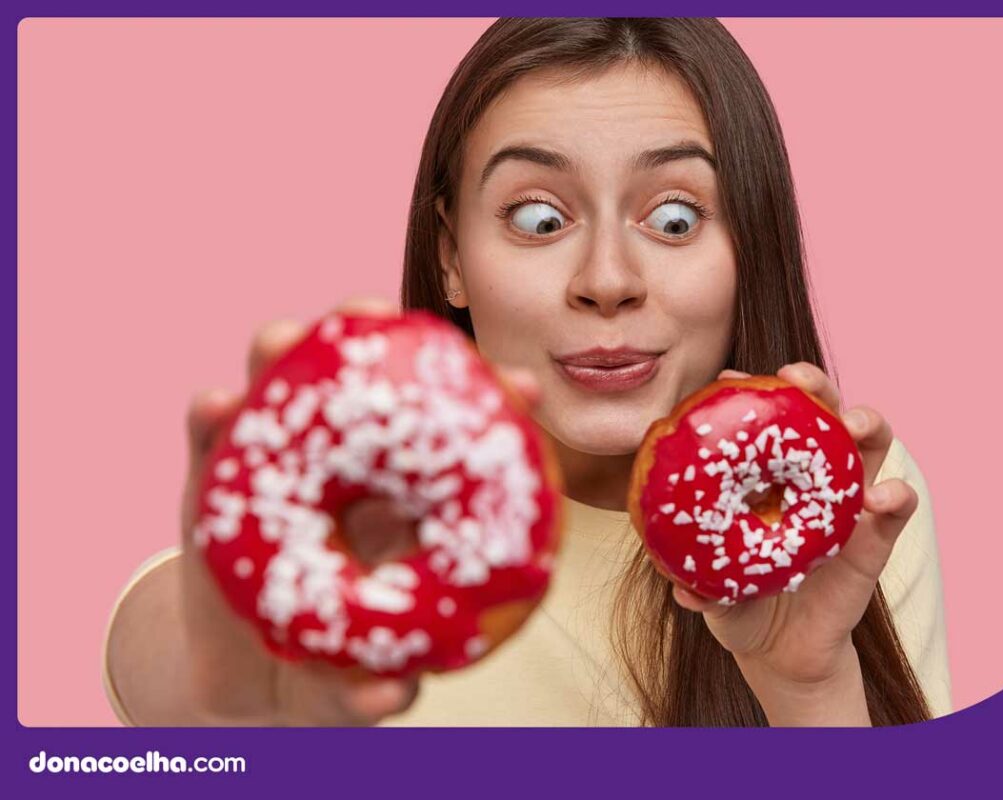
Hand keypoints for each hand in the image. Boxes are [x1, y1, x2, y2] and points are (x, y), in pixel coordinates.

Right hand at [179, 296, 540, 724]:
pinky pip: (211, 439)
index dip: (488, 404)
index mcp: (405, 500)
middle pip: (360, 387)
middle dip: (367, 338)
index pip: (449, 439)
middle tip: (375, 316)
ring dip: (281, 355)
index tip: (521, 386)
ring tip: (284, 341)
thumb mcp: (362, 667)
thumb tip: (391, 696)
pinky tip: (215, 404)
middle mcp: (347, 468)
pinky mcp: (213, 480)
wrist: (256, 670)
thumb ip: (376, 680)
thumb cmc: (338, 655)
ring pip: (281, 393)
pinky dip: (211, 415)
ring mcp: (280, 464)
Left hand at [672, 363, 917, 692]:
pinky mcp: (876, 538)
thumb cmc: (738, 604)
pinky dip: (896, 495)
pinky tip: (881, 497)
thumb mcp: (712, 591)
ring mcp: (847, 502)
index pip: (765, 419)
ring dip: (867, 421)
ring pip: (870, 443)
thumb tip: (682, 591)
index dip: (751, 392)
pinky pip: (897, 507)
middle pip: (823, 411)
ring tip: (852, 425)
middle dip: (815, 384)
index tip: (728, 379)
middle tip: (797, 379)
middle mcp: (809, 478)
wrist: (779, 653)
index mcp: (765, 476)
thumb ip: (700, 586)